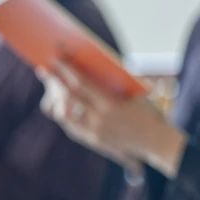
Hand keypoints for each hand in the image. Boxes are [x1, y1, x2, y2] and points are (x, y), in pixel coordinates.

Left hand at [38, 61, 183, 175]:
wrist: (156, 141)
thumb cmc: (148, 111)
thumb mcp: (134, 93)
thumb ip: (112, 83)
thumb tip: (90, 66)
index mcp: (110, 105)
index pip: (81, 85)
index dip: (66, 71)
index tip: (55, 58)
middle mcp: (99, 120)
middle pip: (67, 99)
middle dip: (53, 82)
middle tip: (43, 70)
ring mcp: (94, 133)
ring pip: (64, 116)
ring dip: (55, 101)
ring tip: (53, 89)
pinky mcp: (93, 141)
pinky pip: (71, 127)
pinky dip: (65, 115)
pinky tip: (63, 106)